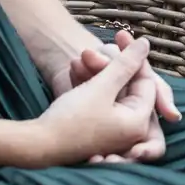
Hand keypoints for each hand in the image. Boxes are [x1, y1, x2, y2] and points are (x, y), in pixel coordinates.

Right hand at [63, 29, 179, 163]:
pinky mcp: (98, 132)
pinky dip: (89, 88)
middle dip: (107, 67)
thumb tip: (145, 44)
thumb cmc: (71, 119)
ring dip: (94, 75)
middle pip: (128, 88)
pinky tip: (73, 73)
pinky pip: (100, 102)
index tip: (118, 40)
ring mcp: (114, 133)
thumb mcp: (101, 87)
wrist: (37, 144)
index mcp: (138, 122)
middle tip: (86, 53)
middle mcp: (131, 131)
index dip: (132, 59)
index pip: (147, 82)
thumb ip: (126, 65)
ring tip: (74, 62)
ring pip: (111, 92)